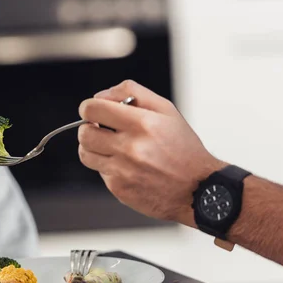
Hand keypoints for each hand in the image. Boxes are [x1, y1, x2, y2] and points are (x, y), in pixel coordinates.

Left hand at [77, 80, 225, 222]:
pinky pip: (99, 173)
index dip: (88, 108)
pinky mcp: (119, 188)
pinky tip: (126, 166)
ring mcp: (122, 170)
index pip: (92, 109)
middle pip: (84, 133)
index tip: (94, 112)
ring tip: (110, 147)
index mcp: (142, 124)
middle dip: (89, 128)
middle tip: (102, 130)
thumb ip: (132, 93)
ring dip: (93, 148)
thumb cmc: (183, 149)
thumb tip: (101, 95)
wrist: (198, 189)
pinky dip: (107, 167)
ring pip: (85, 154)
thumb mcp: (166, 110)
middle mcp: (130, 148)